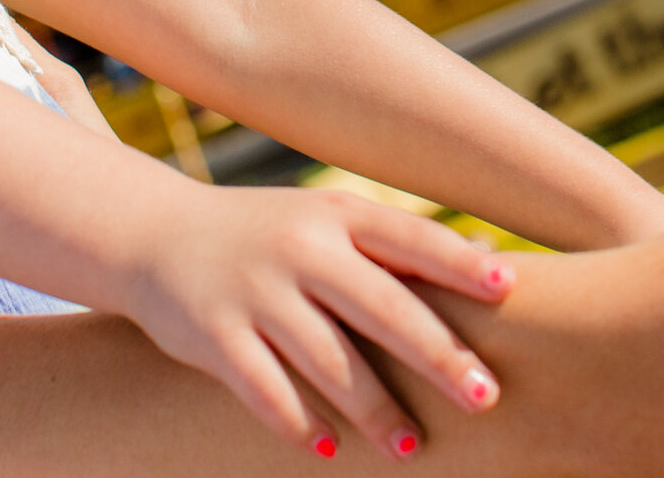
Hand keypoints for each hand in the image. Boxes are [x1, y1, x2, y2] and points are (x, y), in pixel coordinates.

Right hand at [113, 183, 515, 459]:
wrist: (154, 235)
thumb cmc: (265, 234)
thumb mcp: (325, 220)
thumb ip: (393, 244)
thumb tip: (489, 263)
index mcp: (335, 215)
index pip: (409, 237)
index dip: (458, 264)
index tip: (509, 290)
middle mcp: (300, 248)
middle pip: (382, 307)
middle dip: (437, 356)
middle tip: (485, 397)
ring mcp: (255, 291)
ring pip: (329, 360)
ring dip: (375, 410)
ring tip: (410, 447)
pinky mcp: (215, 335)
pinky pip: (266, 390)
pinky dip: (300, 422)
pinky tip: (329, 449)